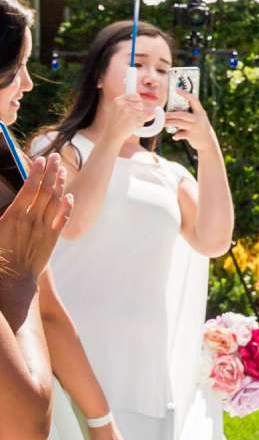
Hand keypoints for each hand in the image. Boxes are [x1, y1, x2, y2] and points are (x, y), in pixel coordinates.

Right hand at [0, 156, 71, 282]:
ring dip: (59, 184)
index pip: (28, 189)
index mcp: (13, 217)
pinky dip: (67, 207)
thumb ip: (4, 215)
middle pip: (45, 190)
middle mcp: (31, 220)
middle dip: (50, 172)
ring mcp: (43, 229)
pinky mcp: (51, 239)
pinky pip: (62, 220)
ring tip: (61, 170)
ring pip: (55, 202)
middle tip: (54, 156)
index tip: (39, 159)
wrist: (12, 283)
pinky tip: (70, 196)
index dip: (35, 172)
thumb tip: (11, 204)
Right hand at [104, 86, 154, 144]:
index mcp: (118, 100)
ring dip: (139, 118)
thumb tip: (140, 96)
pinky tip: (134, 126)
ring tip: (129, 123)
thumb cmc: (115, 123)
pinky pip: (145, 118)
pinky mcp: (133, 119)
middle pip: (140, 104)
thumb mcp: (116, 109)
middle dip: (138, 111)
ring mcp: (128, 112)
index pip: (135, 96)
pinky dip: (143, 122)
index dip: (137, 102)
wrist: (111, 135)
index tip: (134, 108)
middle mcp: (122, 104)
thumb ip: (127, 103)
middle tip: (129, 118)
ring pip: (142, 112)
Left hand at [164, 91, 218, 153]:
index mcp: (200, 112)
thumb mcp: (198, 118)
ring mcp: (195, 127)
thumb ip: (189, 114)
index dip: (185, 94)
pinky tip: (174, 137)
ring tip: (162, 124)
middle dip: (170, 114)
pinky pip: (181, 134)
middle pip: (181, 114)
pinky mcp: (192, 136)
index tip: (176, 89)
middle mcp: (198, 118)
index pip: (193, 100)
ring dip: (169, 123)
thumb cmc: (200, 127)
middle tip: (161, 114)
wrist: (208, 142)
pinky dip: (176, 135)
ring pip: (179, 123)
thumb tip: (172, 110)